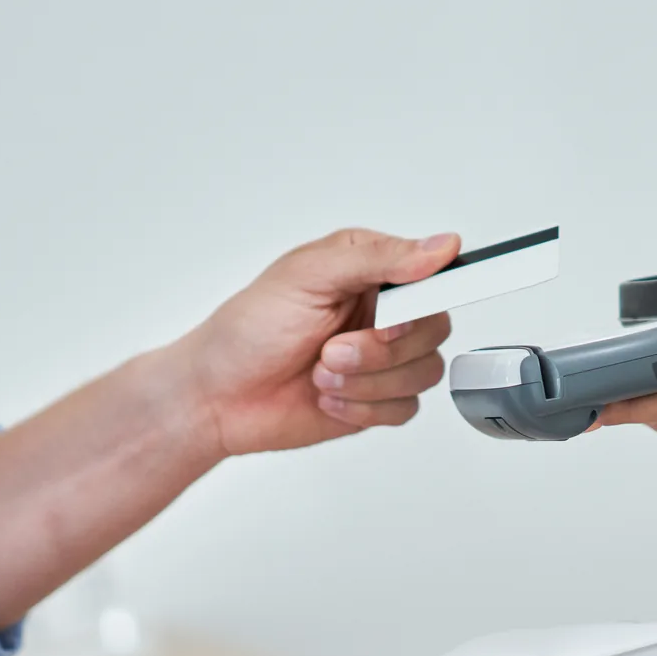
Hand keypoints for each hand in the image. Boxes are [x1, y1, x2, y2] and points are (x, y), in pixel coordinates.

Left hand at [182, 229, 461, 454]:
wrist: (218, 397)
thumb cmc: (248, 330)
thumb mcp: (308, 276)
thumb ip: (378, 258)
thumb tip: (438, 247)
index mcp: (371, 269)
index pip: (432, 274)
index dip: (426, 299)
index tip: (394, 319)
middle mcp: (382, 311)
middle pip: (433, 329)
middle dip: (381, 349)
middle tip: (333, 349)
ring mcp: (382, 358)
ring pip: (424, 372)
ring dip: (368, 381)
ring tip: (322, 372)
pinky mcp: (379, 399)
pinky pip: (406, 408)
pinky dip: (364, 408)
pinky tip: (328, 396)